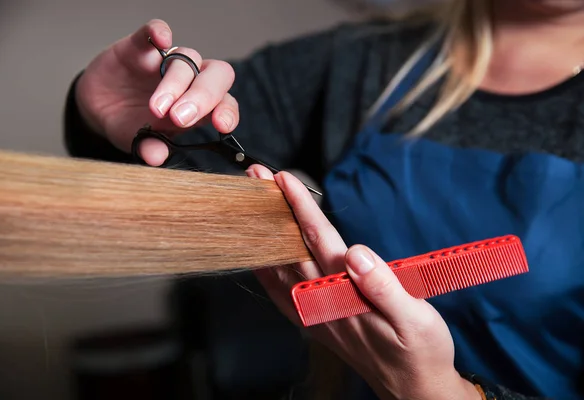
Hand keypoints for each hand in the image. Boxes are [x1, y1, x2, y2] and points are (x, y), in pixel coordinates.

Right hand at [75, 19, 237, 165]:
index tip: (221, 125)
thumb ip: (151, 147)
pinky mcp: (140, 46)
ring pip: (187, 59)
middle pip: (215, 75)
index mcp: (201, 106)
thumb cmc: (131, 123)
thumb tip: (156, 157)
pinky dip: (159, 32)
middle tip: (180, 118)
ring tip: (156, 108)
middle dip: (203, 96)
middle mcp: (191, 80)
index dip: (228, 111)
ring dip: (175, 84)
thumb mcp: (140, 141)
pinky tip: (161, 39)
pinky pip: (154, 31)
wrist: (98, 108)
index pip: (225, 103)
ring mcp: (167, 60)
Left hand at [245, 165, 480, 399]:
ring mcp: (315, 312)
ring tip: (254, 202)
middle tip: (256, 176)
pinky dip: (266, 268)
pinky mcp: (316, 320)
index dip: (300, 206)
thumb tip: (356, 252)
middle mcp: (323, 301)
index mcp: (347, 292)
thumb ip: (384, 285)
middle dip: (272, 208)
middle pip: (290, 245)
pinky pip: (281, 292)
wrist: (413, 388)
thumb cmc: (419, 351)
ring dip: (266, 230)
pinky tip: (259, 256)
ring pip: (281, 263)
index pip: (317, 240)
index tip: (284, 179)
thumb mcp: (415, 318)